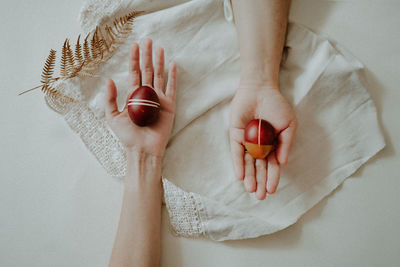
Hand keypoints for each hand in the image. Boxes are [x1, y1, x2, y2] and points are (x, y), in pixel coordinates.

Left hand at [105, 39, 176, 157]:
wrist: (142, 150)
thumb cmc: (127, 136)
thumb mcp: (112, 117)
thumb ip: (110, 99)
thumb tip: (109, 79)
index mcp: (133, 96)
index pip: (134, 73)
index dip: (134, 59)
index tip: (134, 45)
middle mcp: (147, 94)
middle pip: (147, 70)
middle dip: (147, 55)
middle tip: (147, 40)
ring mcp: (159, 99)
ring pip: (159, 75)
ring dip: (159, 61)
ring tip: (159, 47)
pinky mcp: (169, 105)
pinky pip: (172, 88)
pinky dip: (173, 76)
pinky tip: (173, 64)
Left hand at [229, 81, 296, 199]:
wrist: (261, 90)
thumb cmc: (277, 106)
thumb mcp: (288, 125)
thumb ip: (286, 143)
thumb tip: (283, 163)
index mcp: (273, 146)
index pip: (273, 166)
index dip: (272, 178)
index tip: (272, 190)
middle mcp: (259, 147)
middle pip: (259, 168)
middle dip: (260, 182)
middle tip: (260, 197)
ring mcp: (247, 142)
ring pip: (247, 163)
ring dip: (249, 177)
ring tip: (251, 190)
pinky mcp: (235, 136)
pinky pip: (236, 152)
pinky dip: (238, 164)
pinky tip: (240, 176)